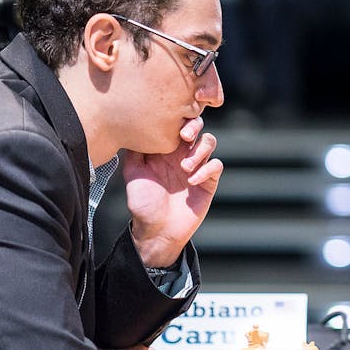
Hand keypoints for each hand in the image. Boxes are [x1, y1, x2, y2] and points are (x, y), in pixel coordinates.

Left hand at [123, 117, 223, 267]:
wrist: (157, 230)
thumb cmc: (143, 204)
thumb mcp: (133, 174)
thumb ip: (134, 151)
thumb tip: (134, 128)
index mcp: (166, 150)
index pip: (178, 125)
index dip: (179, 119)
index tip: (173, 125)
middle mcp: (183, 155)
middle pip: (198, 128)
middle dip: (195, 126)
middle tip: (185, 136)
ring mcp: (197, 167)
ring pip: (210, 142)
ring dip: (199, 150)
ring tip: (185, 167)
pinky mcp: (209, 182)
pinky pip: (216, 165)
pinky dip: (207, 169)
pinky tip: (192, 181)